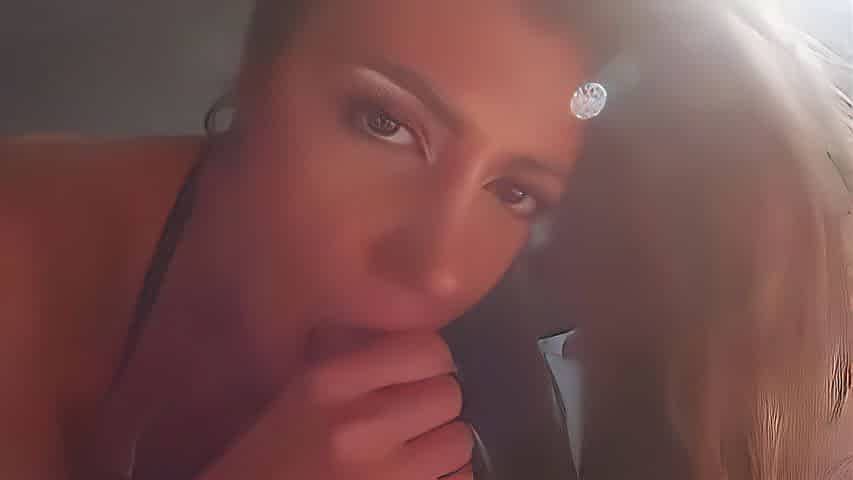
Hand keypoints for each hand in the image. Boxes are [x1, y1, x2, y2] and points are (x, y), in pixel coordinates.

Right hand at [200, 331, 472, 479]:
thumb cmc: (276, 453)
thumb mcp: (304, 392)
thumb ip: (356, 361)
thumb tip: (423, 336)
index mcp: (331, 382)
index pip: (427, 348)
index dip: (431, 362)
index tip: (420, 374)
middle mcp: (361, 423)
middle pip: (449, 392)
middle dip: (436, 405)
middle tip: (413, 419)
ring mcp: (386, 473)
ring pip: (460, 439)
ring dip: (443, 445)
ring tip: (413, 452)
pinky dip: (447, 478)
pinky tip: (418, 477)